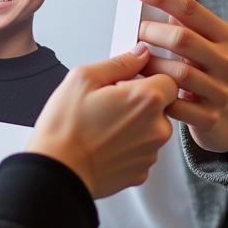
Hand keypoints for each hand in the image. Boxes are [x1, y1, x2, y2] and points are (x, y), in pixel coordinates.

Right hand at [26, 44, 176, 198]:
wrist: (57, 172)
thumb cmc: (66, 127)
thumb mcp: (84, 78)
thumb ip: (120, 63)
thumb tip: (139, 54)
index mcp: (146, 99)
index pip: (169, 79)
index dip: (149, 76)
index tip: (130, 80)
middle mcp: (157, 128)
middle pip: (160, 105)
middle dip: (139, 101)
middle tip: (108, 103)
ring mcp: (150, 153)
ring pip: (150, 129)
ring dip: (134, 124)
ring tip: (101, 126)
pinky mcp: (141, 173)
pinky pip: (141, 151)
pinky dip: (127, 146)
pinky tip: (103, 143)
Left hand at [134, 0, 227, 155]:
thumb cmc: (208, 69)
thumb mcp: (204, 42)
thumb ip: (182, 23)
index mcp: (224, 36)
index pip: (191, 9)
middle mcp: (227, 62)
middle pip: (182, 39)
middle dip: (151, 32)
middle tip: (135, 32)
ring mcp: (220, 91)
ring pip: (178, 73)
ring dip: (149, 65)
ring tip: (135, 62)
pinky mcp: (209, 117)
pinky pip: (176, 105)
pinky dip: (157, 95)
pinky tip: (145, 89)